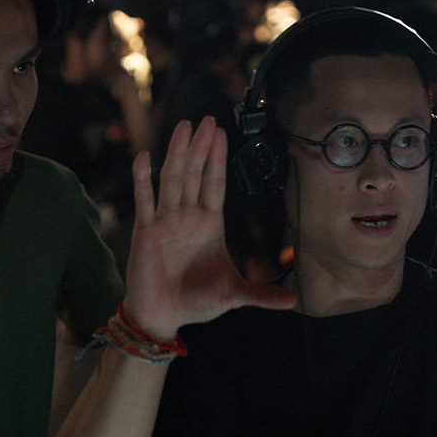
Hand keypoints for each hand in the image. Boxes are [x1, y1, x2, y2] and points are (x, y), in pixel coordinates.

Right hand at [123, 117, 293, 338]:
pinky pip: (145, 201)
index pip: (214, 184)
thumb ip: (261, 294)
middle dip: (201, 147)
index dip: (217, 159)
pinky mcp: (146, 233)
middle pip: (194, 174)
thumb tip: (293, 302)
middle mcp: (187, 217)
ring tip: (183, 128)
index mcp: (209, 224)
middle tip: (206, 120)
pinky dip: (143, 180)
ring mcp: (165, 222)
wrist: (163, 316)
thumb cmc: (197, 302)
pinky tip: (144, 158)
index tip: (221, 133)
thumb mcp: (234, 294)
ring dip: (177, 153)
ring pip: (172, 180)